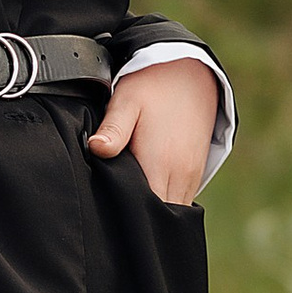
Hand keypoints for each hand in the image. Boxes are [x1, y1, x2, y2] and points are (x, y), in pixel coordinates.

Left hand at [87, 56, 220, 208]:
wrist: (188, 72)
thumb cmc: (151, 87)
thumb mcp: (126, 102)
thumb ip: (113, 129)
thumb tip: (96, 148)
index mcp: (160, 163)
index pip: (147, 212)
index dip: (128, 217)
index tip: (109, 217)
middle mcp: (180, 175)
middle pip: (160, 217)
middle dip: (141, 220)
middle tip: (114, 217)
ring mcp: (191, 175)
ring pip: (173, 211)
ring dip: (154, 212)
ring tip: (129, 206)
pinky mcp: (195, 172)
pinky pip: (180, 200)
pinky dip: (164, 203)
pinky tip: (145, 193)